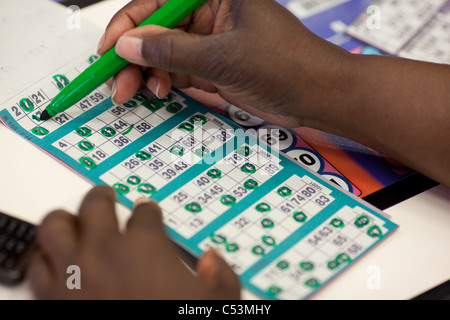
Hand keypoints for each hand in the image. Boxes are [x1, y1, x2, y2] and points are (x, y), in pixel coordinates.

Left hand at [27, 186, 239, 298]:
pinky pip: (37, 266)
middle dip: (102, 197)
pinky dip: (46, 259)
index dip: (148, 211)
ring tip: (74, 222)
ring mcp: (73, 272)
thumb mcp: (217, 303)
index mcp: (146, 246)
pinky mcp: (51, 298)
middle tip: (105, 197)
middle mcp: (105, 251)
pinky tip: (57, 261)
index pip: (144, 213)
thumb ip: (221, 277)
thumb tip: (213, 259)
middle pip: (95, 204)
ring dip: (66, 221)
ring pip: (55, 226)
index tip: (147, 213)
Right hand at [98, 0, 351, 128]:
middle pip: (158, 29)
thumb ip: (172, 51)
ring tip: (137, 92)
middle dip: (134, 56)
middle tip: (116, 83)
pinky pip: (180, 70)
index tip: (108, 50)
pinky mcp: (215, 66)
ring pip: (166, 53)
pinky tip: (160, 92)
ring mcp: (212, 41)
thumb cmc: (287, 65)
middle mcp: (211, 12)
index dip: (128, 25)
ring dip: (148, 73)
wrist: (319, 97)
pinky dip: (166, 82)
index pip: (158, 2)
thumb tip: (128, 45)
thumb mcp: (223, 57)